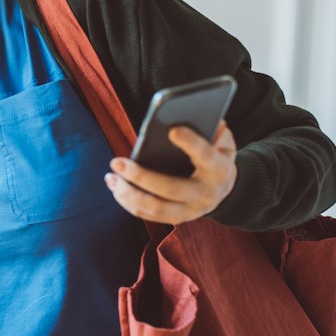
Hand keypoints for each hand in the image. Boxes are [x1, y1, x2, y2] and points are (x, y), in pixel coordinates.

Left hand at [104, 121, 237, 224]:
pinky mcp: (177, 218)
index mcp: (218, 171)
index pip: (205, 156)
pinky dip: (129, 203)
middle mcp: (205, 195)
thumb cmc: (216, 158)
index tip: (172, 130)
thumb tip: (201, 116)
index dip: (191, 143)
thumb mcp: (223, 143)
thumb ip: (216, 131)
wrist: (224, 190)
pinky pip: (149, 215)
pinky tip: (115, 188)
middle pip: (170, 188)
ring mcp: (191, 210)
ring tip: (110, 177)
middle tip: (116, 162)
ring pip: (156, 207)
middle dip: (141, 176)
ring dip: (128, 193)